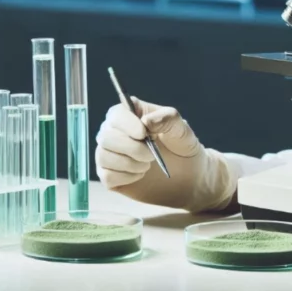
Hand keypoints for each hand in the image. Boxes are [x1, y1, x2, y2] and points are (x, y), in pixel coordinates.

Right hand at [95, 97, 236, 212]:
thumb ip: (167, 119)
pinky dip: (126, 177)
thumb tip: (146, 121)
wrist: (187, 175)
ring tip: (148, 165)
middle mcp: (115, 132)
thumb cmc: (181, 146)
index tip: (143, 133)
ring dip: (130, 163)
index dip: (126, 123)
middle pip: (106, 136)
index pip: (116, 114)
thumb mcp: (182, 129)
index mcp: (130, 115)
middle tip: (151, 155)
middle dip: (131, 148)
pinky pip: (107, 176)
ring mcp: (110, 154)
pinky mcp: (110, 175)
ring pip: (104, 156)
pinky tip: (140, 175)